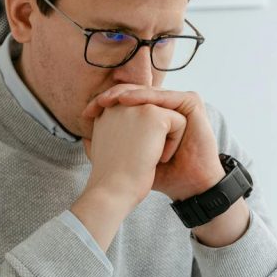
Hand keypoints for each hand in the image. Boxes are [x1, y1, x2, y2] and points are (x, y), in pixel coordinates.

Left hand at [83, 85, 223, 201]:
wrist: (184, 184)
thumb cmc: (158, 173)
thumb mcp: (129, 155)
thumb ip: (114, 142)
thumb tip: (85, 136)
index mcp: (150, 115)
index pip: (125, 100)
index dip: (105, 104)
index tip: (85, 114)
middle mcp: (164, 106)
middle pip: (134, 93)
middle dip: (112, 96)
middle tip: (96, 103)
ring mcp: (178, 103)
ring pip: (147, 92)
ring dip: (126, 95)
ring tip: (108, 102)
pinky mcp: (191, 103)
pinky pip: (166, 96)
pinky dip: (146, 98)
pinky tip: (127, 102)